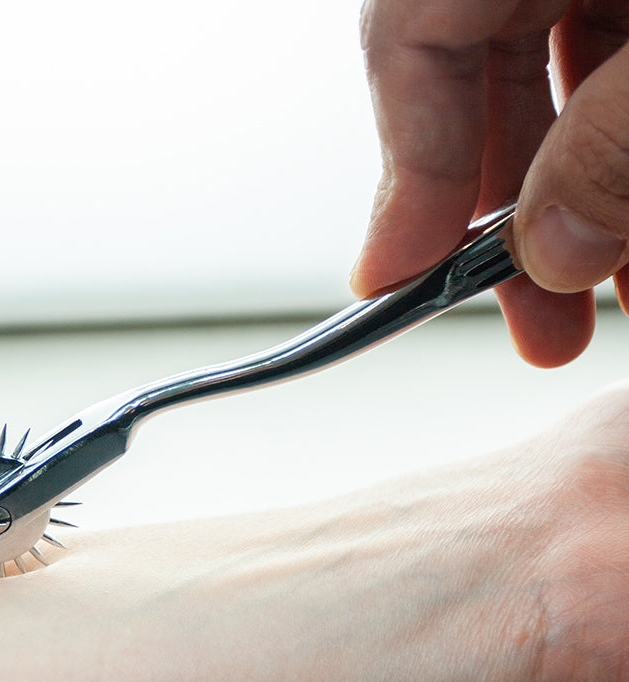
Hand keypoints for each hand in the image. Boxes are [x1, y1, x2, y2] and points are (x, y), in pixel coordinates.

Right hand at [351, 0, 628, 367]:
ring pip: (546, 71)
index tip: (398, 281)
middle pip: (473, 71)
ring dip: (573, 189)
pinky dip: (611, 137)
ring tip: (609, 287)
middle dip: (506, 209)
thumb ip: (611, 141)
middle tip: (535, 320)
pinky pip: (602, 48)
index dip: (403, 170)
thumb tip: (552, 248)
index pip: (409, 36)